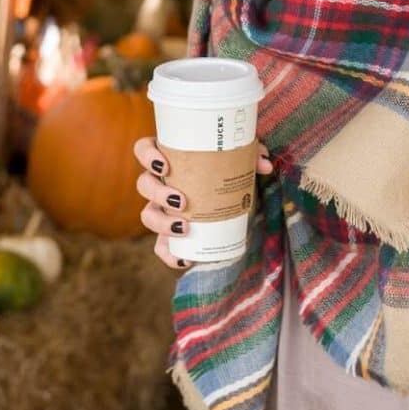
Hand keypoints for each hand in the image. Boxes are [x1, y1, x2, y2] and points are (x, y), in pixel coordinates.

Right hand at [134, 136, 273, 271]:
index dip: (147, 155)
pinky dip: (168, 254)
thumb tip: (265, 165)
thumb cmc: (228, 170)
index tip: (165, 165)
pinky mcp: (170, 233)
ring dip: (161, 222)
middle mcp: (160, 182)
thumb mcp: (239, 159)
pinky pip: (160, 246)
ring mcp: (162, 208)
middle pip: (144, 184)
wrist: (236, 200)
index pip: (144, 149)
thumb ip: (251, 155)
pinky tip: (183, 260)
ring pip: (147, 215)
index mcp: (169, 156)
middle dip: (158, 193)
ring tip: (184, 227)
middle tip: (182, 200)